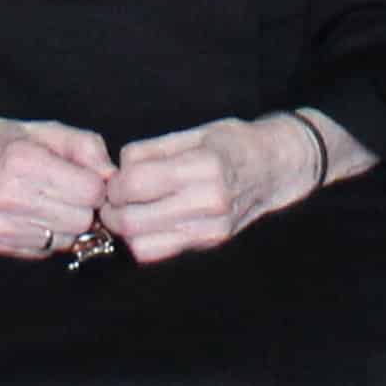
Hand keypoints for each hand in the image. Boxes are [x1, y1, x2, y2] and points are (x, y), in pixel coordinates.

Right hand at [0, 117, 112, 255]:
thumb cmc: (0, 143)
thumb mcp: (43, 130)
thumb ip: (84, 146)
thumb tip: (111, 176)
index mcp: (23, 159)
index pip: (90, 191)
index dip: (97, 184)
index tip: (88, 177)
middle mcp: (9, 195)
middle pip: (82, 219)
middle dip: (86, 206)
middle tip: (72, 191)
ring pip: (66, 238)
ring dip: (68, 223)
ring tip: (51, 202)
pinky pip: (44, 251)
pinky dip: (48, 235)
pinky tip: (34, 216)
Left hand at [99, 114, 326, 264]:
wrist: (273, 168)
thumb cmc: (232, 143)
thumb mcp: (194, 133)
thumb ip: (152, 150)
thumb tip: (116, 170)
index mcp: (204, 166)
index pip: (136, 184)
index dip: (115, 183)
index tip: (116, 178)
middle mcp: (209, 201)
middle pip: (133, 221)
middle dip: (112, 210)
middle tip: (114, 197)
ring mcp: (210, 229)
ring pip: (141, 244)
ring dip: (125, 230)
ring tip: (130, 209)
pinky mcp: (208, 244)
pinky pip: (159, 252)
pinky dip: (143, 240)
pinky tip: (148, 222)